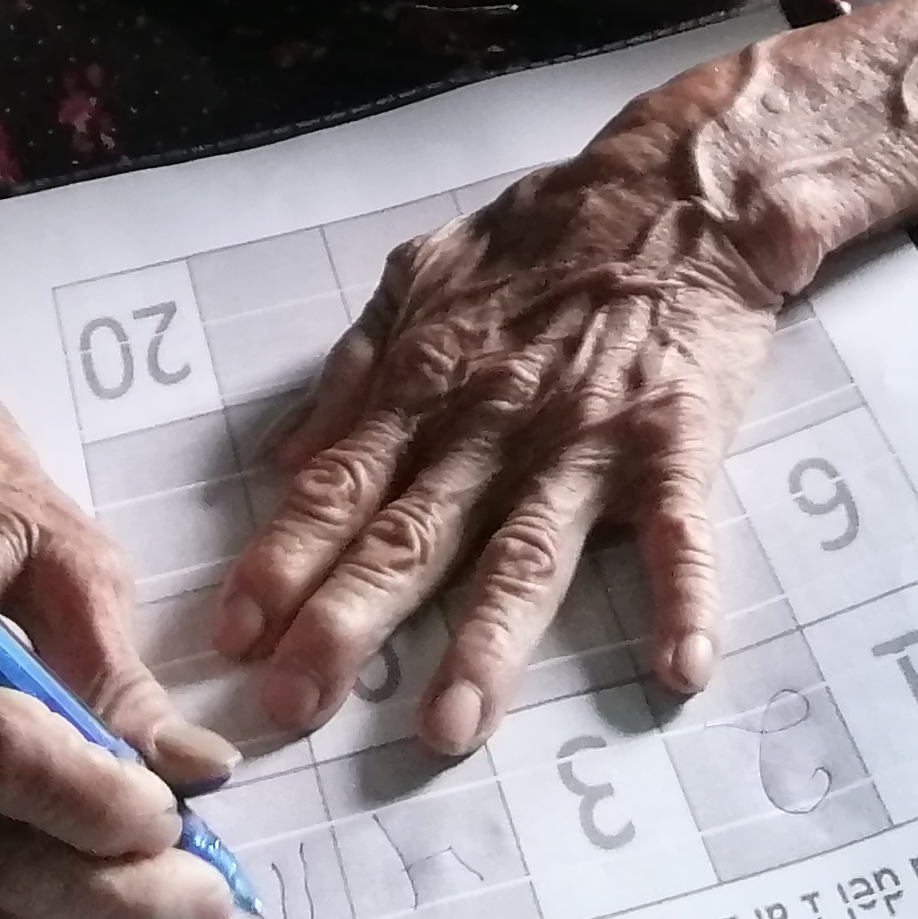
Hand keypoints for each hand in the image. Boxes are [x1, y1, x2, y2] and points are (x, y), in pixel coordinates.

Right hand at [0, 439, 240, 918]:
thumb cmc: (14, 544)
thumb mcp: (81, 575)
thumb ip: (127, 679)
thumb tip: (201, 773)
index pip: (2, 758)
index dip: (99, 804)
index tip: (183, 815)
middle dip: (118, 894)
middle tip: (209, 893)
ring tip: (172, 907)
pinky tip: (111, 917)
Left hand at [213, 83, 792, 759]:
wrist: (679, 191)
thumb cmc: (542, 238)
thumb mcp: (420, 276)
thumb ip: (352, 370)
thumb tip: (283, 460)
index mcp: (427, 383)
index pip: (337, 486)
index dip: (282, 561)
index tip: (232, 635)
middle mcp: (495, 421)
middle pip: (410, 535)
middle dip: (346, 623)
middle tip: (294, 706)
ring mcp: (587, 438)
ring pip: (526, 553)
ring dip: (488, 643)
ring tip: (449, 726)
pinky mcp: (677, 443)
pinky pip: (682, 533)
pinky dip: (685, 597)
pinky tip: (678, 667)